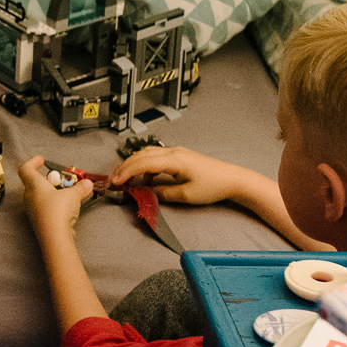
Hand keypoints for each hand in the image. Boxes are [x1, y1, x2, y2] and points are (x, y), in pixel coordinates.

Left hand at [19, 154, 91, 235]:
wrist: (54, 236)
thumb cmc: (58, 210)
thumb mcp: (73, 195)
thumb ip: (80, 188)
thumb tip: (87, 183)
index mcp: (33, 185)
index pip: (25, 169)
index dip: (32, 162)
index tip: (41, 160)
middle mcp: (29, 196)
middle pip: (33, 183)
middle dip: (46, 179)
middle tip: (59, 179)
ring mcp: (32, 210)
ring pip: (39, 196)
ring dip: (50, 192)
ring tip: (65, 192)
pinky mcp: (38, 220)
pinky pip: (43, 207)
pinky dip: (52, 203)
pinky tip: (65, 207)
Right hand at [107, 145, 261, 206]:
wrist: (232, 179)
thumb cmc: (213, 186)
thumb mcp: (186, 195)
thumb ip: (163, 193)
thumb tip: (145, 192)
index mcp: (174, 160)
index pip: (142, 163)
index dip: (126, 172)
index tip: (115, 182)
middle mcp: (173, 152)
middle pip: (141, 155)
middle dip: (124, 168)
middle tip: (113, 181)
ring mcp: (176, 152)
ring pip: (146, 154)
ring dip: (133, 165)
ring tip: (124, 180)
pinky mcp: (179, 156)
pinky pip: (155, 157)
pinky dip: (144, 166)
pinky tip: (143, 180)